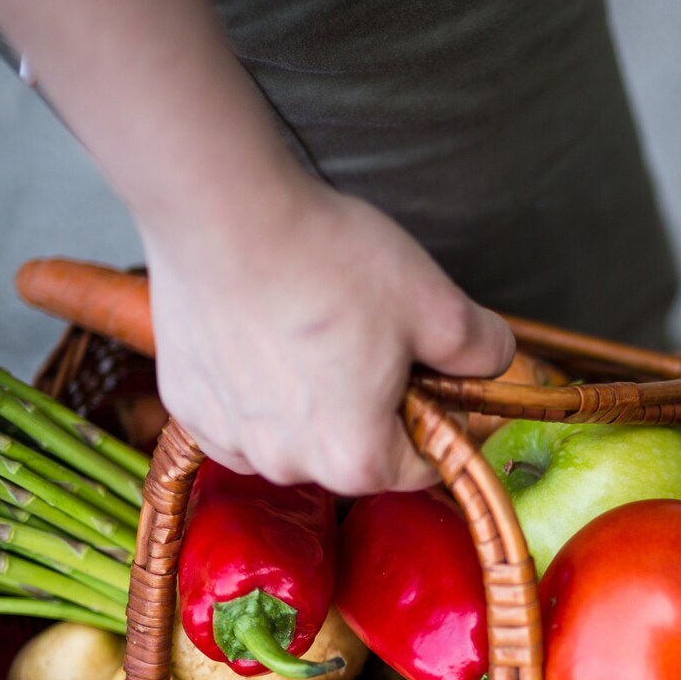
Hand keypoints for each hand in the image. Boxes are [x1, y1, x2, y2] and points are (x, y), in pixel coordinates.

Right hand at [144, 175, 514, 493]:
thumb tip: (494, 361)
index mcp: (357, 459)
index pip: (421, 466)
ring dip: (315, 401)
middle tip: (377, 341)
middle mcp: (288, 466)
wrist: (221, 213)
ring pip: (295, 436)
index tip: (438, 382)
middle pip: (355, 454)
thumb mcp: (438, 304)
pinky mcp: (187, 404)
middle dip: (376, 410)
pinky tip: (267, 335)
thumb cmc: (328, 261)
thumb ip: (484, 349)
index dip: (440, 422)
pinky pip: (241, 414)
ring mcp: (229, 438)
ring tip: (319, 331)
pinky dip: (259, 388)